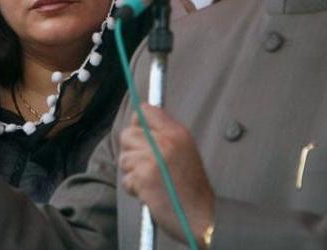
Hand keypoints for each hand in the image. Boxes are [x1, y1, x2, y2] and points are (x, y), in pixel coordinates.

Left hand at [119, 103, 214, 247]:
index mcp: (177, 132)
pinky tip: (150, 193)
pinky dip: (134, 189)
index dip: (137, 123)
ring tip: (151, 181)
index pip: (145, 110)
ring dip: (133, 173)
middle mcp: (165, 141)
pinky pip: (126, 179)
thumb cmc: (192, 186)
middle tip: (145, 165)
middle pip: (127, 134)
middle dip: (131, 151)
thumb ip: (165, 135)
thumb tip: (137, 122)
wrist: (202, 216)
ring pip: (124, 158)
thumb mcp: (185, 150)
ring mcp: (153, 159)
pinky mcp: (144, 178)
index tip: (140, 135)